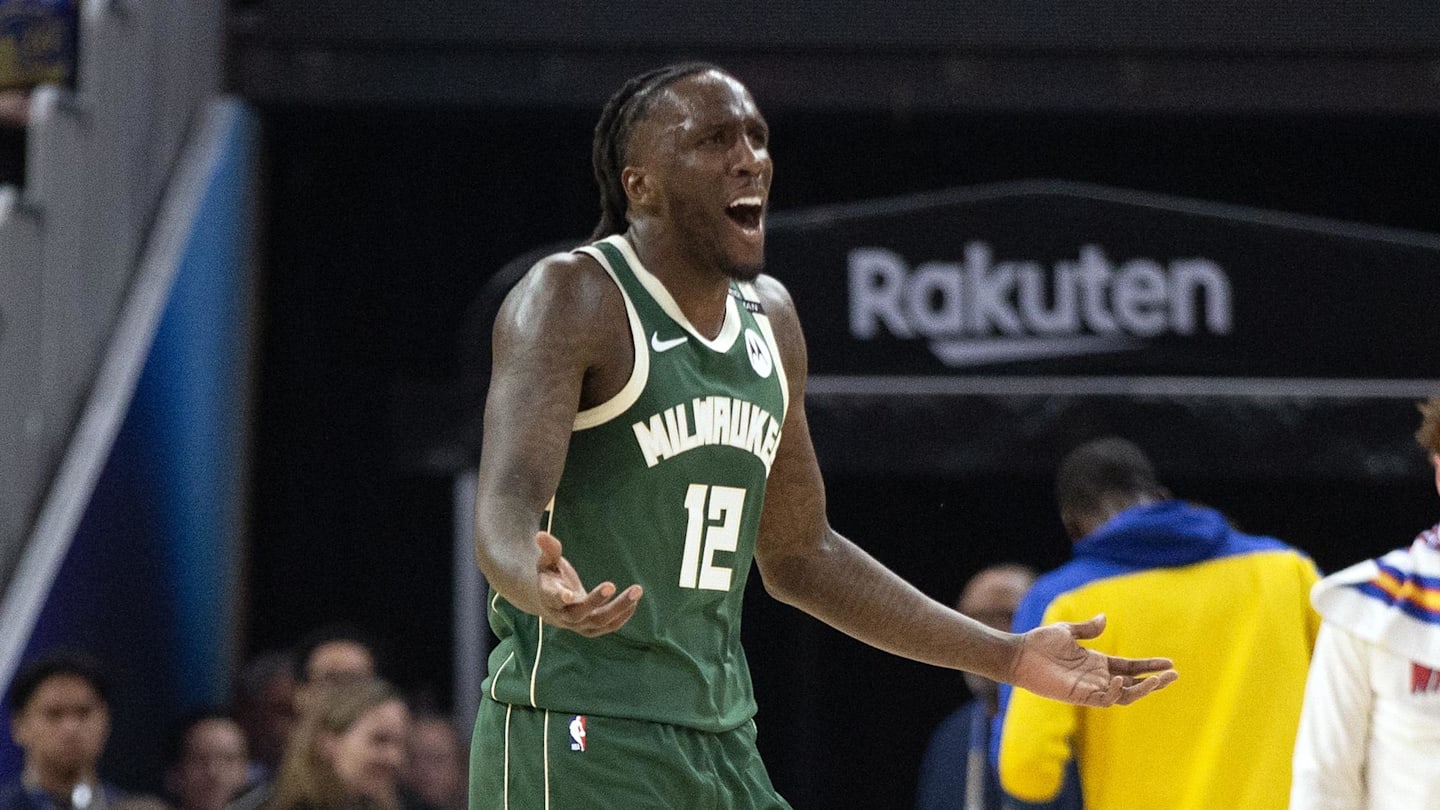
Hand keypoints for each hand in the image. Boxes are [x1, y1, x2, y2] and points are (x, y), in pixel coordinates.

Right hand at [534, 531, 641, 636]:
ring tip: (637, 590)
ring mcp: (578, 624)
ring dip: (619, 607)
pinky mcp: (592, 629)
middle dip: (596, 600)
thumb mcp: (547, 561)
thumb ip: (549, 549)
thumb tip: (541, 535)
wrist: (552, 603)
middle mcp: (563, 615)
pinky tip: (634, 601)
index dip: (559, 597)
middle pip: (579, 612)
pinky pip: (609, 626)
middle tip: (611, 585)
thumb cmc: (551, 576)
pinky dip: (623, 615)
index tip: (568, 594)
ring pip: (599, 621)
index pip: (553, 599)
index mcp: (549, 597)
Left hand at [1010, 614, 1177, 706]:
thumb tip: (1106, 618)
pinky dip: (1114, 692)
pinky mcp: (1079, 695)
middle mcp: (1097, 677)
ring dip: (1142, 689)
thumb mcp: (1067, 631)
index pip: (1130, 667)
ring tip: (1159, 680)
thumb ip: (1087, 628)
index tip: (1169, 663)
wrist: (1019, 654)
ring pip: (1124, 695)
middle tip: (1174, 675)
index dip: (1149, 666)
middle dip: (1154, 681)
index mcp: (1097, 662)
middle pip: (1133, 683)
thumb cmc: (1040, 643)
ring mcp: (1090, 688)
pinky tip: (1119, 680)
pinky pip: (1104, 699)